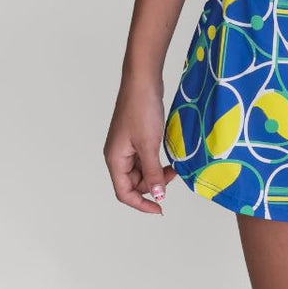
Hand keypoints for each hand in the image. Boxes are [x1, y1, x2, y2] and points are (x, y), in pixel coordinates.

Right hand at [103, 74, 177, 214]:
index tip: (160, 208)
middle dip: (152, 184)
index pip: (124, 193)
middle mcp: (117, 154)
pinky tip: (167, 155)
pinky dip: (155, 159)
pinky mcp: (135, 135)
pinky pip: (144, 156)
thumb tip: (157, 196)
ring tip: (173, 165)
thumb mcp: (149, 144)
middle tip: (173, 174)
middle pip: (133, 182)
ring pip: (140, 169)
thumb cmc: (141, 110)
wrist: (143, 80)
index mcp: (115, 160)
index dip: (142, 204)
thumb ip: (152, 173)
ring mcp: (126, 144)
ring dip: (155, 172)